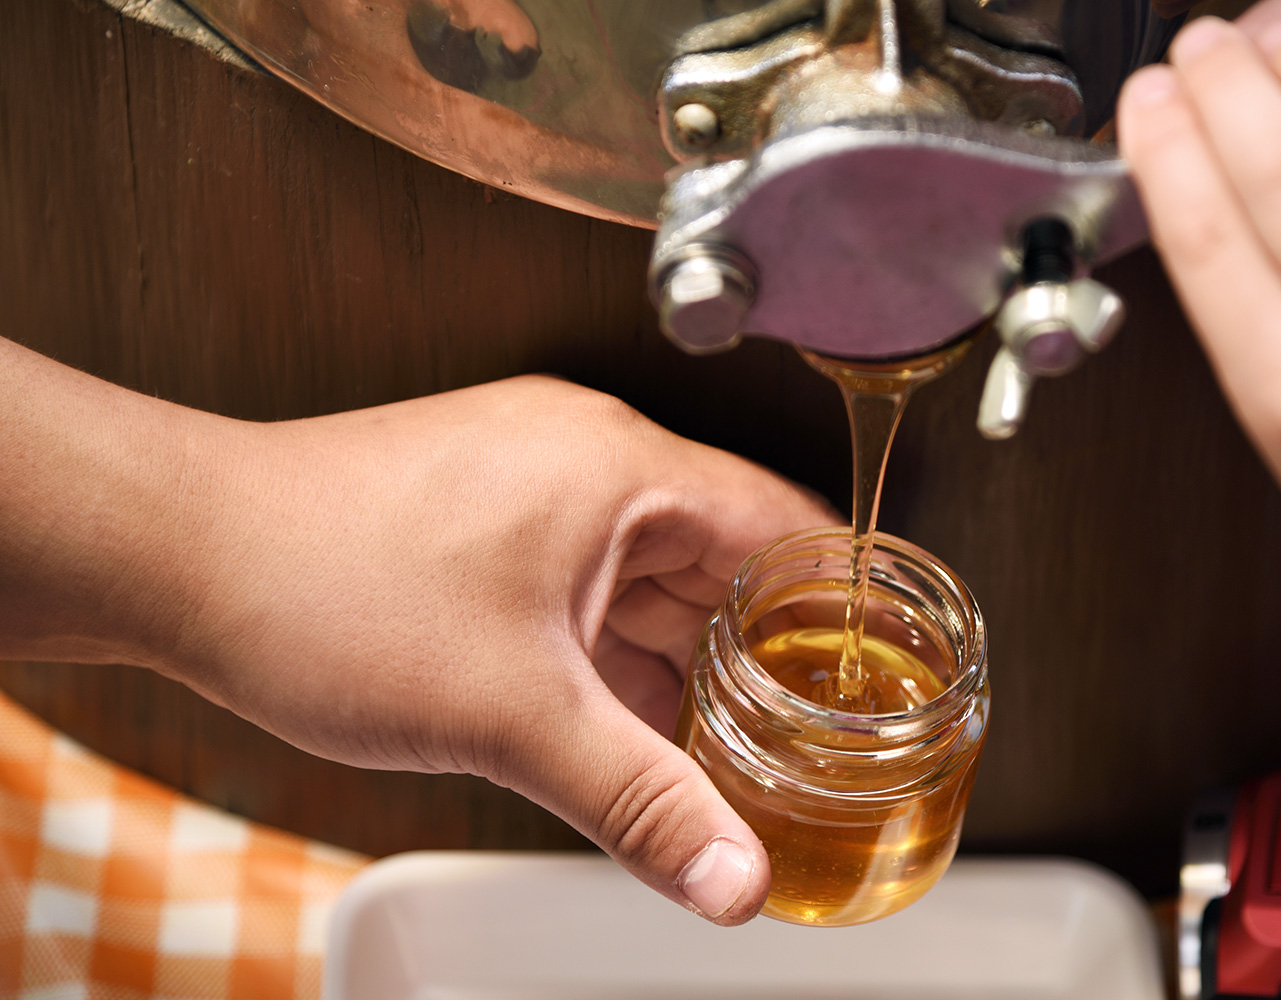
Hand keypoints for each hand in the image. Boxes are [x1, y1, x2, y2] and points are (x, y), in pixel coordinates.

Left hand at [0, 348, 831, 924]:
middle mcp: (587, 466)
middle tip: (827, 734)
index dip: (851, 605)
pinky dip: (621, 664)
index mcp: (621, 469)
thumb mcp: (511, 713)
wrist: (176, 554)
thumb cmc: (318, 580)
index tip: (896, 668)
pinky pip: (590, 599)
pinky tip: (641, 730)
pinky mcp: (488, 532)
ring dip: (691, 667)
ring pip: (652, 588)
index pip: (788, 527)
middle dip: (773, 655)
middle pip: (725, 563)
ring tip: (745, 748)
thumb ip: (640, 801)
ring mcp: (533, 495)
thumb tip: (732, 877)